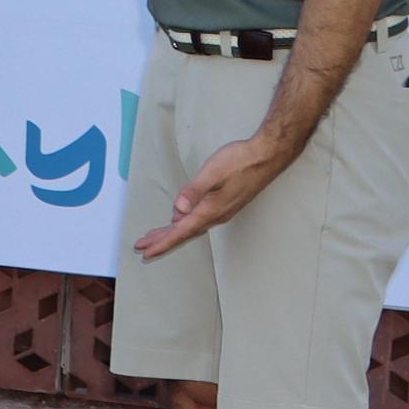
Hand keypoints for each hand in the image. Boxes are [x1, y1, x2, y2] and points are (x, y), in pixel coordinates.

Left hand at [131, 132, 289, 259]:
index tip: (145, 251)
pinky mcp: (224, 204)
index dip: (162, 242)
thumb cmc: (240, 161)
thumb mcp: (213, 172)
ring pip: (191, 226)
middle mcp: (216, 215)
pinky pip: (199, 220)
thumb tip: (178, 210)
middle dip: (162, 240)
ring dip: (171, 232)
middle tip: (141, 246)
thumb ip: (194, 190)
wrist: (267, 157)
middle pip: (184, 232)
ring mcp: (221, 211)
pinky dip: (183, 223)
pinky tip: (178, 220)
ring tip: (153, 236)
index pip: (181, 231)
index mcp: (210, 210)